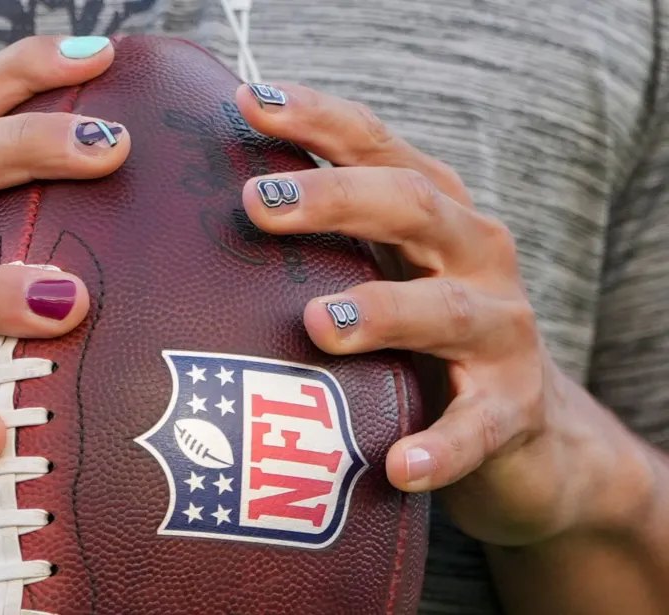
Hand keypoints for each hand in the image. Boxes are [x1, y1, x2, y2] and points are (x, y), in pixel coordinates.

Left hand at [234, 83, 650, 545]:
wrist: (525, 430)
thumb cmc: (422, 335)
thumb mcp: (380, 270)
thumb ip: (321, 241)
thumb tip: (200, 217)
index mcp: (432, 211)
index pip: (375, 146)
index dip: (317, 120)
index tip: (249, 102)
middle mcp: (473, 254)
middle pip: (411, 206)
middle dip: (334, 199)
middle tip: (256, 204)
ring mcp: (500, 330)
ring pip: (445, 309)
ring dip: (382, 310)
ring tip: (318, 323)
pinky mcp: (512, 408)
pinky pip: (477, 428)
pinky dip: (440, 445)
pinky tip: (398, 465)